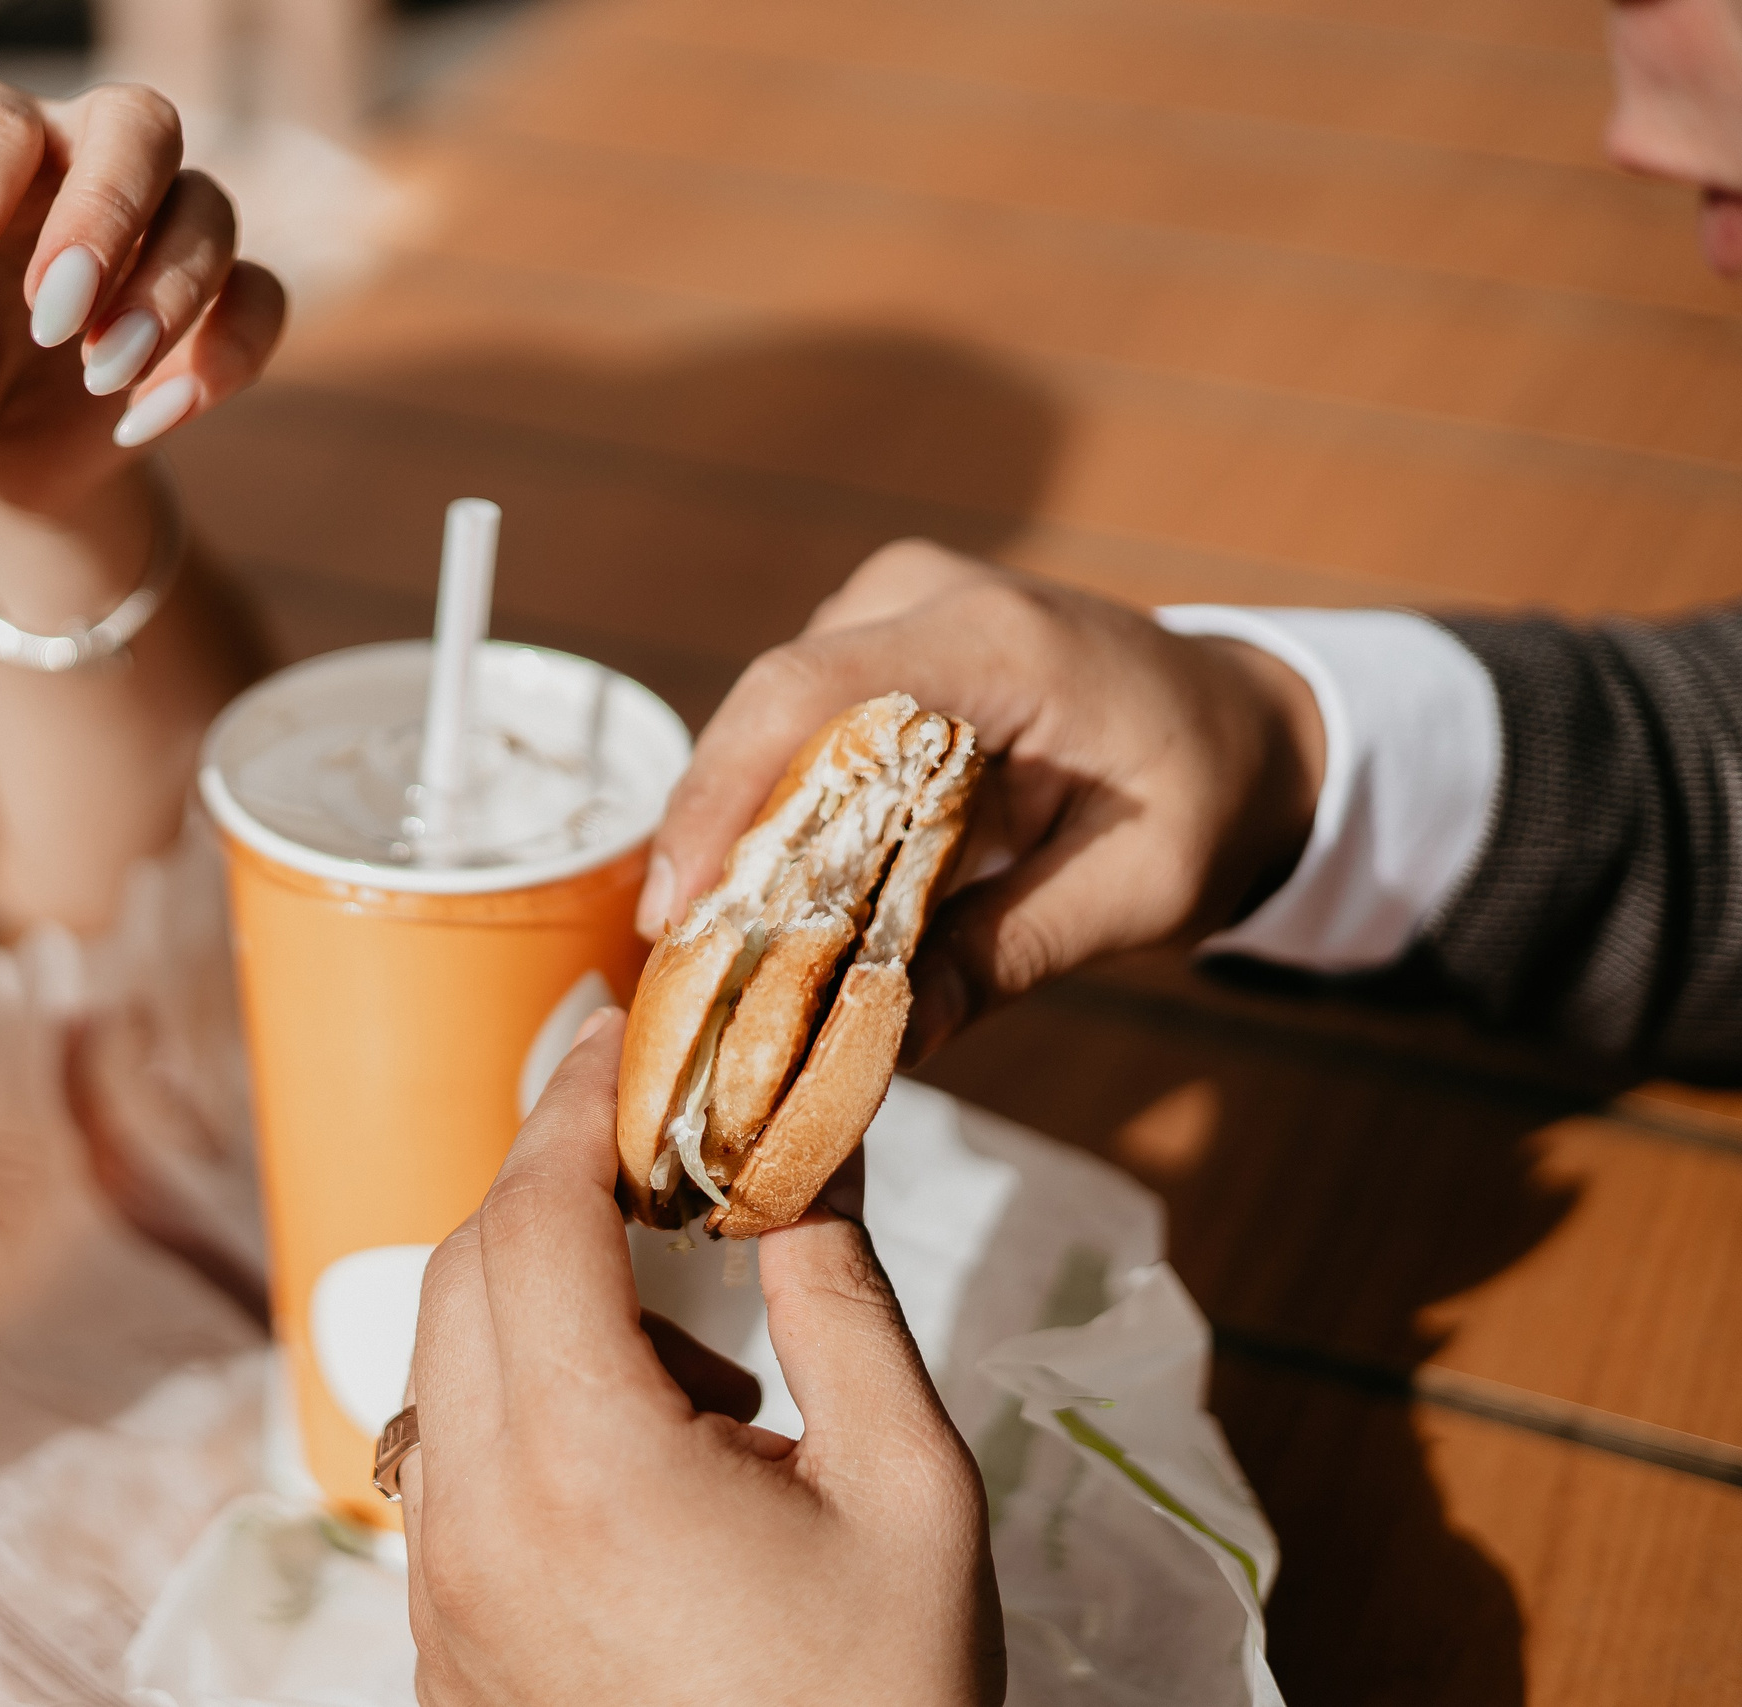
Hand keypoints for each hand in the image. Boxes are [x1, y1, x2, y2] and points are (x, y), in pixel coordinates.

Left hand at [0, 81, 288, 519]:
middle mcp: (87, 154)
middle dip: (102, 220)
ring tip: (100, 377)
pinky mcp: (222, 295)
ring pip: (210, 210)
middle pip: (139, 124)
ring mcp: (167, 218)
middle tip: (54, 319)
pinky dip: (219, 359)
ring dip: (165, 296)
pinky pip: (261, 298)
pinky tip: (147, 418)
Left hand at [399, 1011, 1004, 1706]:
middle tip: (664, 1174)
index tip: (617, 1034)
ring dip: (543, 1314)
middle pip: (462, 1271)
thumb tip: (805, 1153)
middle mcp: (476, 1517)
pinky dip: (521, 1416)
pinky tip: (648, 1480)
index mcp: (587, 1460)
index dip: (570, 1103)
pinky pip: (447, 1471)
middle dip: (554, 1193)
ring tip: (705, 1394)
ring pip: (443, 1370)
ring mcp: (441, 1593)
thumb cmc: (889, 1701)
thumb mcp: (910, 1488)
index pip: (532, 1215)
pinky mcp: (439, 1651)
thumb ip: (841, 1298)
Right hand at [641, 540, 1325, 1058]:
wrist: (1249, 725)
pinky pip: (798, 724)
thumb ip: (1010, 956)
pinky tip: (769, 897)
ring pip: (770, 720)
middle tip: (681, 958)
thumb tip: (888, 1048)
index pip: (808, 693)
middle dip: (715, 836)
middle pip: (768, 710)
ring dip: (742, 828)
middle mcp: (927, 594)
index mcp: (996, 640)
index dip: (721, 797)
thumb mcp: (1137, 892)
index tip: (680, 908)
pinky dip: (777, 808)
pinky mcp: (881, 634)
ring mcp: (895, 604)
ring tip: (717, 943)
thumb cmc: (1209, 799)